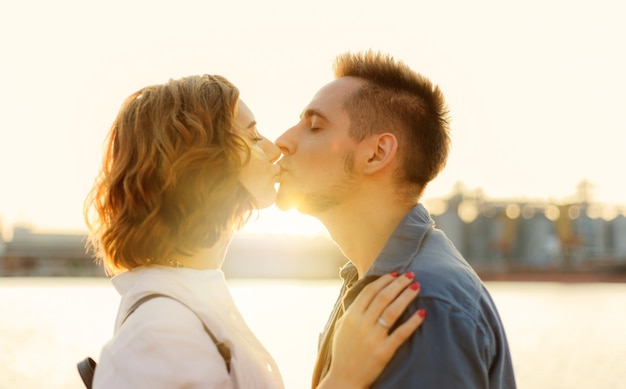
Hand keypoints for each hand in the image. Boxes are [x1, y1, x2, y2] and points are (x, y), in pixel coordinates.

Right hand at [318, 272, 424, 388]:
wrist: (344, 379)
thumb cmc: (343, 352)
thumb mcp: (341, 328)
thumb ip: (351, 310)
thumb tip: (361, 292)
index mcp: (351, 316)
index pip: (369, 291)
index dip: (383, 280)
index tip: (395, 274)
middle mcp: (361, 324)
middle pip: (383, 297)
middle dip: (398, 283)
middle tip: (410, 275)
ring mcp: (373, 338)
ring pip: (393, 311)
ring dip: (406, 296)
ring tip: (417, 287)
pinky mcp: (384, 352)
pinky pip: (401, 333)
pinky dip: (412, 322)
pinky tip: (422, 313)